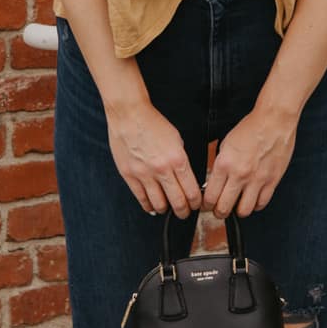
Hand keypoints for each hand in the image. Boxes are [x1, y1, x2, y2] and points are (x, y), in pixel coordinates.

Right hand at [105, 98, 203, 216]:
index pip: (192, 191)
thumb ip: (181, 160)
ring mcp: (144, 174)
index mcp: (177, 159)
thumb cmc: (153, 124)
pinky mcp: (129, 175)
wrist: (129, 114)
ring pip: (159, 204)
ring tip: (167, 208)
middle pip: (177, 202)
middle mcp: (162, 169)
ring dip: (165, 209)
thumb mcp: (176, 140)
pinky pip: (141, 198)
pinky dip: (148, 206)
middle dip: (184, 211)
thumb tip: (186, 179)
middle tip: (184, 212)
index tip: (196, 205)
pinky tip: (152, 207)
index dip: (196, 203)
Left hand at [201, 105, 297, 218]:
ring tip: (237, 205)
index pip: (210, 196)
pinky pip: (261, 203)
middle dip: (218, 212)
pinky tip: (252, 199)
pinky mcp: (272, 181)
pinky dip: (255, 205)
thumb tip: (215, 182)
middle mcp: (240, 174)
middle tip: (219, 210)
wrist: (273, 121)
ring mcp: (257, 180)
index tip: (206, 206)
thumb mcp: (226, 144)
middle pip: (224, 208)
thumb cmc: (250, 128)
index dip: (206, 205)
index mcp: (224, 164)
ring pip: (244, 211)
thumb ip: (220, 165)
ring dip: (237, 211)